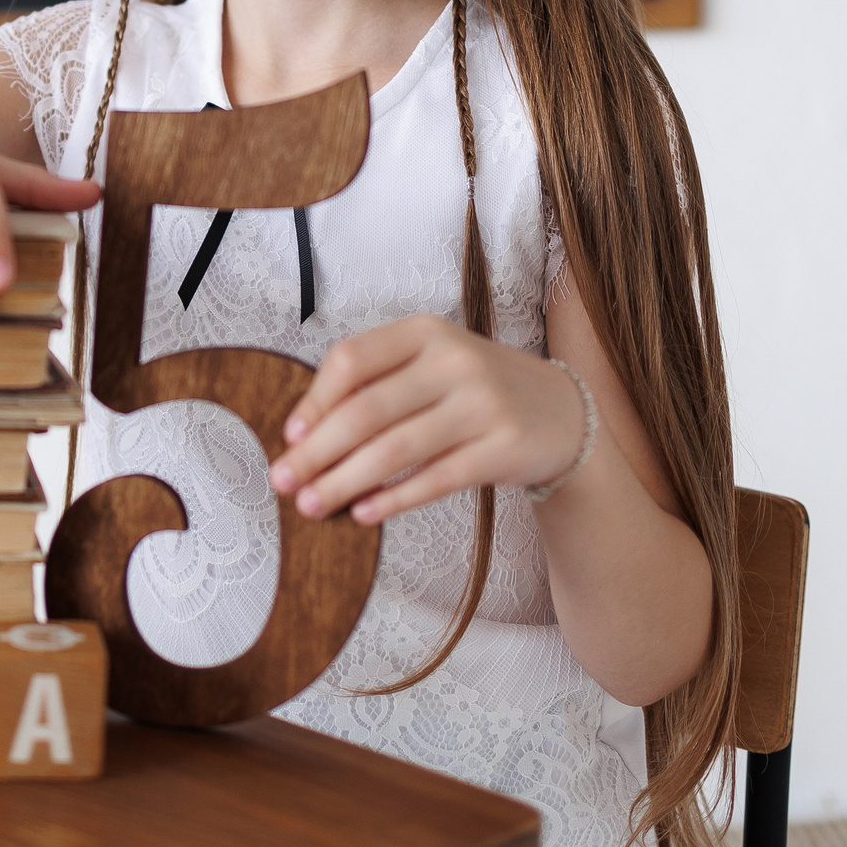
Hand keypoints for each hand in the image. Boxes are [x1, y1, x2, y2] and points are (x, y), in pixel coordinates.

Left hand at [267, 315, 585, 524]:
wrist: (563, 414)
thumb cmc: (475, 392)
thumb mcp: (431, 367)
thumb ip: (377, 386)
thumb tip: (303, 434)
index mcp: (426, 332)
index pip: (352, 360)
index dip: (314, 401)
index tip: (289, 438)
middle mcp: (454, 361)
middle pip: (366, 410)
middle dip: (316, 452)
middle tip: (283, 483)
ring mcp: (481, 404)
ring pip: (394, 449)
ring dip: (344, 482)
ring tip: (312, 507)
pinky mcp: (502, 448)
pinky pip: (435, 479)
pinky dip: (393, 499)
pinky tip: (363, 514)